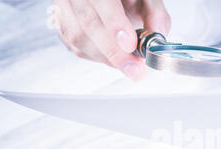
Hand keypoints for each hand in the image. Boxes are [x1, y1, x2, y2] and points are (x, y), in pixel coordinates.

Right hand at [53, 0, 170, 79]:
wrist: (107, 0)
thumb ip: (154, 12)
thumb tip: (158, 33)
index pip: (101, 1)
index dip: (114, 24)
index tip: (130, 44)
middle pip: (88, 23)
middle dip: (114, 52)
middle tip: (135, 69)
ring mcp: (64, 9)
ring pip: (80, 39)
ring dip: (108, 57)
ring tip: (130, 63)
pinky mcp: (62, 26)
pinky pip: (77, 48)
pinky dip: (100, 57)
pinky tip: (114, 56)